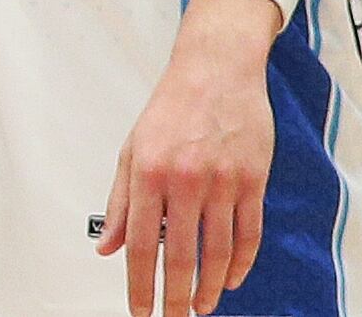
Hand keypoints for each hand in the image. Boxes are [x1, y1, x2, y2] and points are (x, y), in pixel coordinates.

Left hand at [97, 0, 281, 316]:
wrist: (216, 68)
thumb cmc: (171, 107)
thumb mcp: (132, 149)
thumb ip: (120, 202)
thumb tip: (107, 248)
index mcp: (149, 171)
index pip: (143, 244)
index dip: (140, 285)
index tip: (140, 312)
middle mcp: (186, 179)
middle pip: (182, 258)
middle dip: (176, 299)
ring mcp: (223, 181)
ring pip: (219, 253)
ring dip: (211, 289)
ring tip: (202, 308)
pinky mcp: (253, 180)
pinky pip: (249, 234)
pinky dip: (241, 265)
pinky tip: (232, 280)